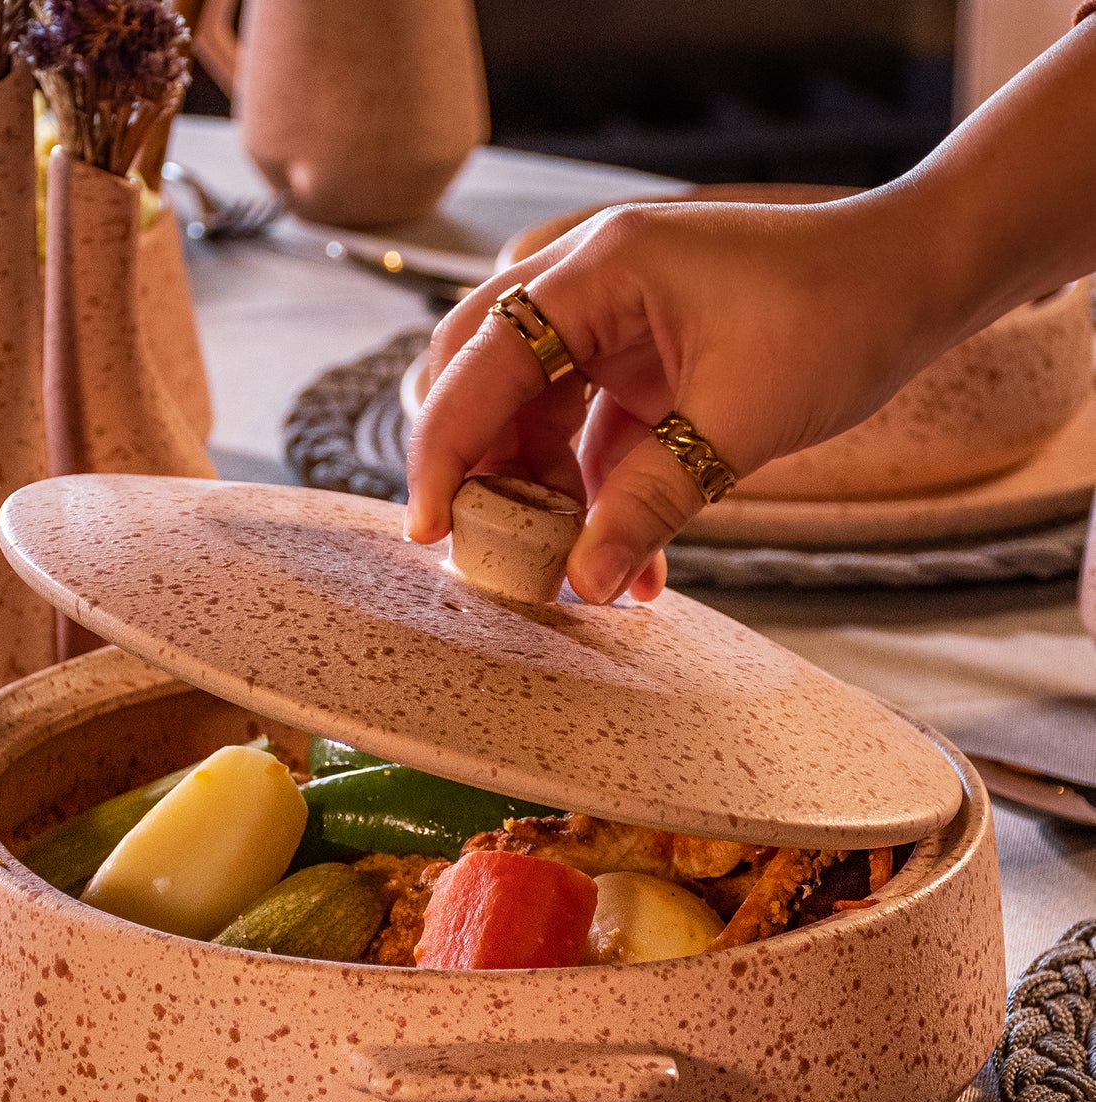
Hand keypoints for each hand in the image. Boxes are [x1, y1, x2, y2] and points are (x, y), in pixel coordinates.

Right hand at [405, 189, 952, 602]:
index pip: (482, 362)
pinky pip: (587, 436)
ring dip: (541, 495)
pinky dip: (595, 496)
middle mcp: (588, 286)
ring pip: (530, 415)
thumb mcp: (740, 421)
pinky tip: (624, 562)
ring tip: (566, 569)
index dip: (445, 452)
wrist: (917, 280)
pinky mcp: (637, 362)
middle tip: (480, 547)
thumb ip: (649, 501)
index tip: (432, 530)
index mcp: (599, 269)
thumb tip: (581, 583)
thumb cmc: (840, 316)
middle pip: (482, 378)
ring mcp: (610, 323)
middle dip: (478, 469)